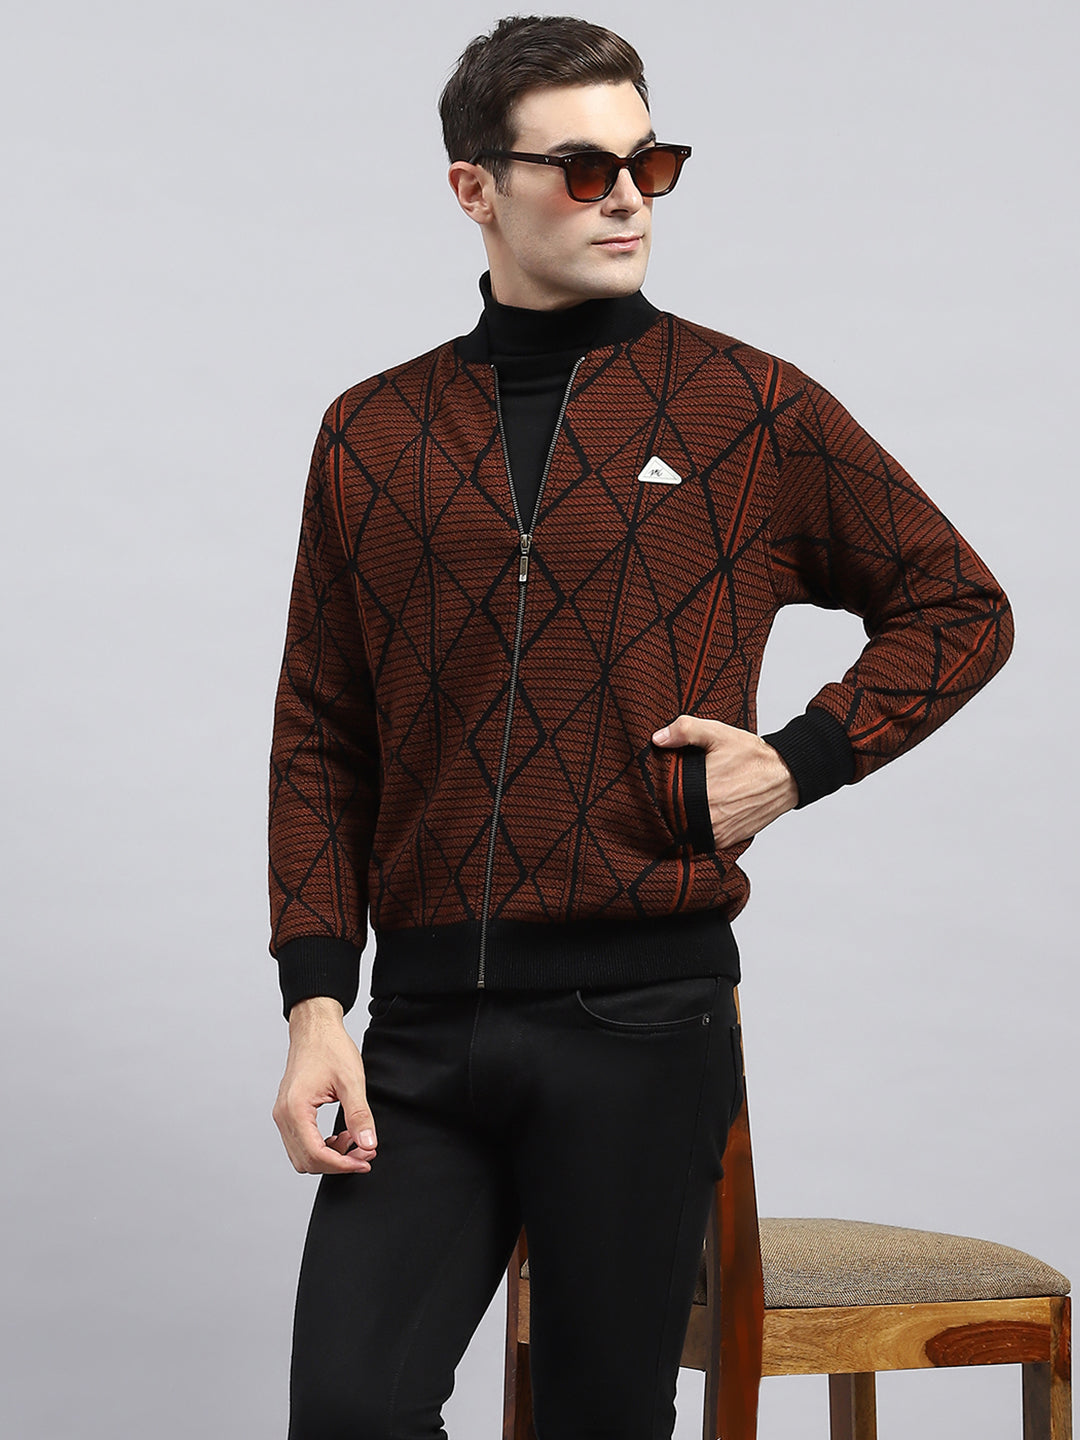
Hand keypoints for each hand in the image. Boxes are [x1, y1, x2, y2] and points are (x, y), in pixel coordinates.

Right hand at [272, 996, 378, 1174]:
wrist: (315, 1028)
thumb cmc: (330, 1047)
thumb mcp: (351, 1081)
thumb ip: (359, 1115)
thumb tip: (368, 1144)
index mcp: (295, 1108)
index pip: (316, 1154)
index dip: (343, 1164)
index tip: (365, 1161)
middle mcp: (283, 1115)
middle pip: (307, 1161)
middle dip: (338, 1163)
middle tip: (365, 1154)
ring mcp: (283, 1114)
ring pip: (302, 1155)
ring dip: (330, 1157)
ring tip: (356, 1143)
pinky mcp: (288, 1112)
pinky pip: (301, 1142)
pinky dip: (321, 1147)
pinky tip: (342, 1136)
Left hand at [651, 715, 798, 848]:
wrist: (786, 776)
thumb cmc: (753, 756)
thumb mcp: (718, 734)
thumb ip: (685, 730)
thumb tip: (658, 738)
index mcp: (701, 793)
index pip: (662, 801)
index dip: (655, 793)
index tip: (655, 785)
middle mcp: (709, 819)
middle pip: (671, 819)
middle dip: (667, 808)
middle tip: (666, 794)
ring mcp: (718, 833)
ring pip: (685, 833)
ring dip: (681, 821)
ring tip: (681, 805)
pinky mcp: (727, 841)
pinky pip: (701, 841)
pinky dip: (696, 830)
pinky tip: (697, 815)